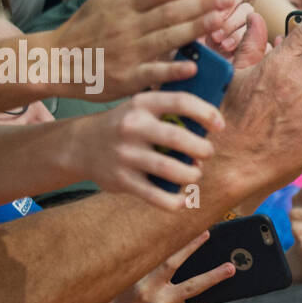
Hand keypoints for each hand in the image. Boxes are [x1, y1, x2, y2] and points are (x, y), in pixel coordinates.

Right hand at [53, 0, 233, 99]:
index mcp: (125, 5)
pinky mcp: (126, 79)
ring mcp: (128, 53)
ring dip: (194, 30)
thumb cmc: (87, 26)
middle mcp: (128, 26)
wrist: (56, 62)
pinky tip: (193, 67)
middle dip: (201, 3)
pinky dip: (171, 70)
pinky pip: (152, 74)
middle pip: (169, 12)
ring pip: (165, 39)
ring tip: (220, 20)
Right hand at [74, 91, 225, 210]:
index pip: (180, 101)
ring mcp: (126, 155)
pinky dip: (175, 201)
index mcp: (142, 104)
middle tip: (206, 153)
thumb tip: (212, 128)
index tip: (220, 125)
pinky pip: (156, 196)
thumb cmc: (126, 126)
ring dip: (192, 175)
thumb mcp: (142, 107)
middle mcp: (132, 127)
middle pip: (178, 138)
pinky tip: (183, 199)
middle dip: (202, 149)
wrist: (81, 145)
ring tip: (195, 173)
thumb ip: (171, 112)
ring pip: (171, 169)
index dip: (206, 113)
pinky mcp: (122, 180)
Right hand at [90, 231, 234, 302]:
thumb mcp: (130, 288)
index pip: (157, 255)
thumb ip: (148, 275)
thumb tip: (177, 259)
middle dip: (193, 247)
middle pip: (174, 263)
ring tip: (230, 269)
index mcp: (139, 279)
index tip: (185, 228)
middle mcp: (149, 290)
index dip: (172, 241)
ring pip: (194, 287)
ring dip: (214, 277)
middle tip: (207, 234)